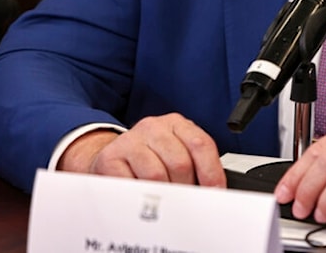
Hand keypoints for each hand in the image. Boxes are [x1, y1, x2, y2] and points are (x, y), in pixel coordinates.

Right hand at [57, 113, 226, 186]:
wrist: (112, 158)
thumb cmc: (149, 159)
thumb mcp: (175, 153)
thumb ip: (195, 165)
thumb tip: (215, 190)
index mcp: (176, 123)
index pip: (201, 144)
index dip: (211, 172)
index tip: (215, 192)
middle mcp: (153, 127)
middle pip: (181, 162)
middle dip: (186, 189)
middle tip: (186, 203)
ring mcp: (130, 141)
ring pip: (157, 175)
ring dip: (164, 195)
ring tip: (165, 202)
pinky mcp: (110, 159)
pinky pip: (131, 184)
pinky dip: (140, 196)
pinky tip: (143, 198)